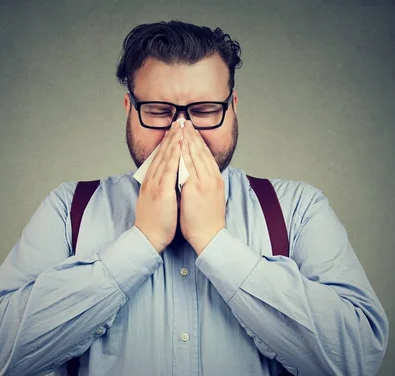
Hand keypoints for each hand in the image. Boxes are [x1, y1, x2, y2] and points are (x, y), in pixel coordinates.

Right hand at [134, 121, 182, 252]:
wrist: (148, 238)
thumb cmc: (155, 222)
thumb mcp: (156, 200)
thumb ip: (162, 187)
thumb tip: (170, 179)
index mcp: (152, 182)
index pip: (160, 157)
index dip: (168, 143)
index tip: (176, 131)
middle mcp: (152, 180)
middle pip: (162, 153)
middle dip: (172, 136)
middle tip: (179, 121)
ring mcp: (156, 185)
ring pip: (165, 158)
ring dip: (173, 141)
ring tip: (181, 127)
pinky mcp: (161, 192)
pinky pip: (169, 171)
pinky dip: (174, 157)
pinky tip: (179, 146)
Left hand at [179, 121, 225, 254]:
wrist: (209, 236)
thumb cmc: (206, 220)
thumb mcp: (209, 197)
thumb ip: (204, 183)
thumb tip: (196, 175)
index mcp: (214, 179)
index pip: (205, 154)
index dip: (197, 140)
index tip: (190, 129)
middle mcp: (211, 177)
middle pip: (201, 151)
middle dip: (192, 135)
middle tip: (184, 121)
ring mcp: (205, 182)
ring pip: (195, 155)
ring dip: (187, 139)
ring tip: (181, 127)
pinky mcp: (197, 188)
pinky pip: (189, 165)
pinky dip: (184, 153)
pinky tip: (179, 143)